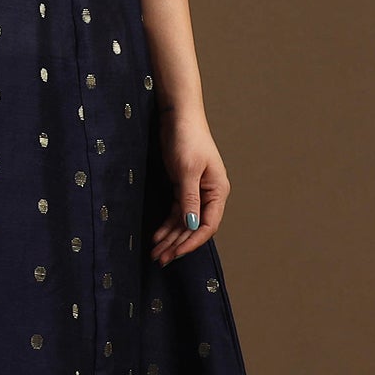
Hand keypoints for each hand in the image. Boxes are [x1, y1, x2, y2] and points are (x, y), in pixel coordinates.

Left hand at [150, 106, 227, 262]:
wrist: (177, 116)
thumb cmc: (187, 138)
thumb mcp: (187, 170)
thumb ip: (189, 199)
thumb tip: (192, 226)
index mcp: (218, 191)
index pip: (208, 225)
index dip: (192, 241)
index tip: (176, 253)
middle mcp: (209, 194)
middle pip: (195, 227)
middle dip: (178, 244)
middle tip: (160, 259)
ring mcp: (196, 191)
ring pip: (184, 222)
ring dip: (171, 238)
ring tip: (156, 253)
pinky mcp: (182, 187)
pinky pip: (176, 212)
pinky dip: (167, 224)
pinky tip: (157, 236)